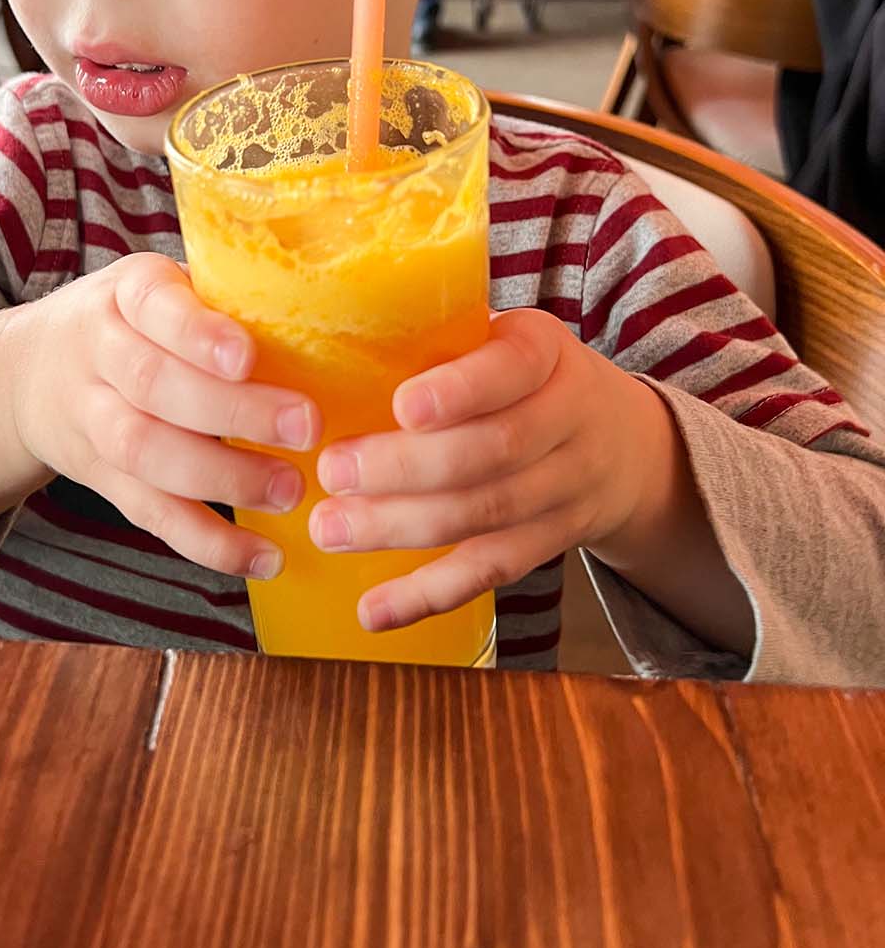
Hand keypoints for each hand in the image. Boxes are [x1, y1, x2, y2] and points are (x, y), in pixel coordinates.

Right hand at [4, 254, 320, 579]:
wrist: (27, 372)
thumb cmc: (134, 322)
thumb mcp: (163, 286)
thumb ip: (224, 299)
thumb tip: (337, 313)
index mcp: (127, 294)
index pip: (155, 306)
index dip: (198, 334)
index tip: (247, 357)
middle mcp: (99, 354)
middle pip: (154, 386)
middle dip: (233, 411)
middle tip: (307, 427)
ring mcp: (92, 420)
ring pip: (146, 453)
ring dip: (223, 478)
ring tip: (291, 490)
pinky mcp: (101, 480)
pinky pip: (150, 514)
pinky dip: (208, 543)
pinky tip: (263, 557)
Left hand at [308, 308, 693, 631]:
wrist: (626, 441)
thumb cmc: (524, 375)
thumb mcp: (503, 335)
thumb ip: (440, 338)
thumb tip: (320, 337)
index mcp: (545, 352)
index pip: (511, 370)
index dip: (460, 391)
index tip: (402, 405)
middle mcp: (568, 419)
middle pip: (492, 452)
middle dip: (406, 468)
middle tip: (332, 472)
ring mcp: (566, 488)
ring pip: (486, 517)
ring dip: (401, 529)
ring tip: (330, 529)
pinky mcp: (551, 544)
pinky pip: (489, 572)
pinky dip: (428, 596)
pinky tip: (373, 611)